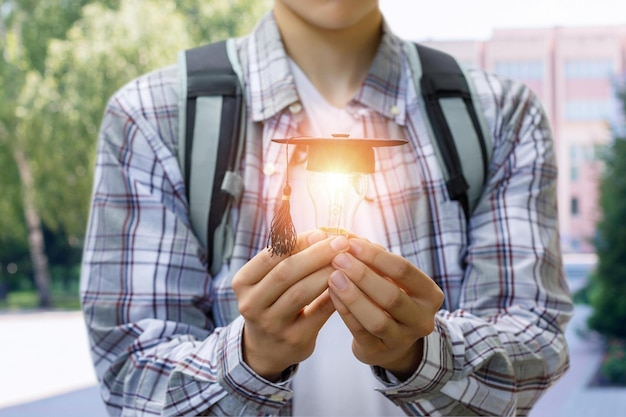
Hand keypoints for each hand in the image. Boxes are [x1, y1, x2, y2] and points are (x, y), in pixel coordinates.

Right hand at [232, 230, 348, 380]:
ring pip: (302, 293)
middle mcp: (251, 304)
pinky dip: (334, 295)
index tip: (321, 232)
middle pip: (286, 273)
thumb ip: (287, 259)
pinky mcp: (294, 340)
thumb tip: (321, 233)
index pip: (270, 256)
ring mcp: (271, 325)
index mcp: (243, 283)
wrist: (266, 349)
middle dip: (316, 254)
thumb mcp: (267, 281)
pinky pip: (319, 313)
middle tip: (340, 242)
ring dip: (327, 272)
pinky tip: (348, 283)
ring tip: (346, 260)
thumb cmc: (272, 302)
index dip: (297, 242)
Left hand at [327, 237, 443, 379]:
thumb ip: (373, 258)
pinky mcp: (380, 352)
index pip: (404, 271)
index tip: (351, 244)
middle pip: (392, 296)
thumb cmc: (388, 296)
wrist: (392, 339)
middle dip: (363, 275)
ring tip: (333, 277)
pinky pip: (360, 332)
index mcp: (429, 294)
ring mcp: (403, 339)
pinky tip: (332, 294)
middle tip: (338, 259)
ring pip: (377, 320)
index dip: (376, 256)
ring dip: (353, 296)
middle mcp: (422, 319)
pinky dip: (345, 312)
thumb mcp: (390, 277)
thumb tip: (348, 237)